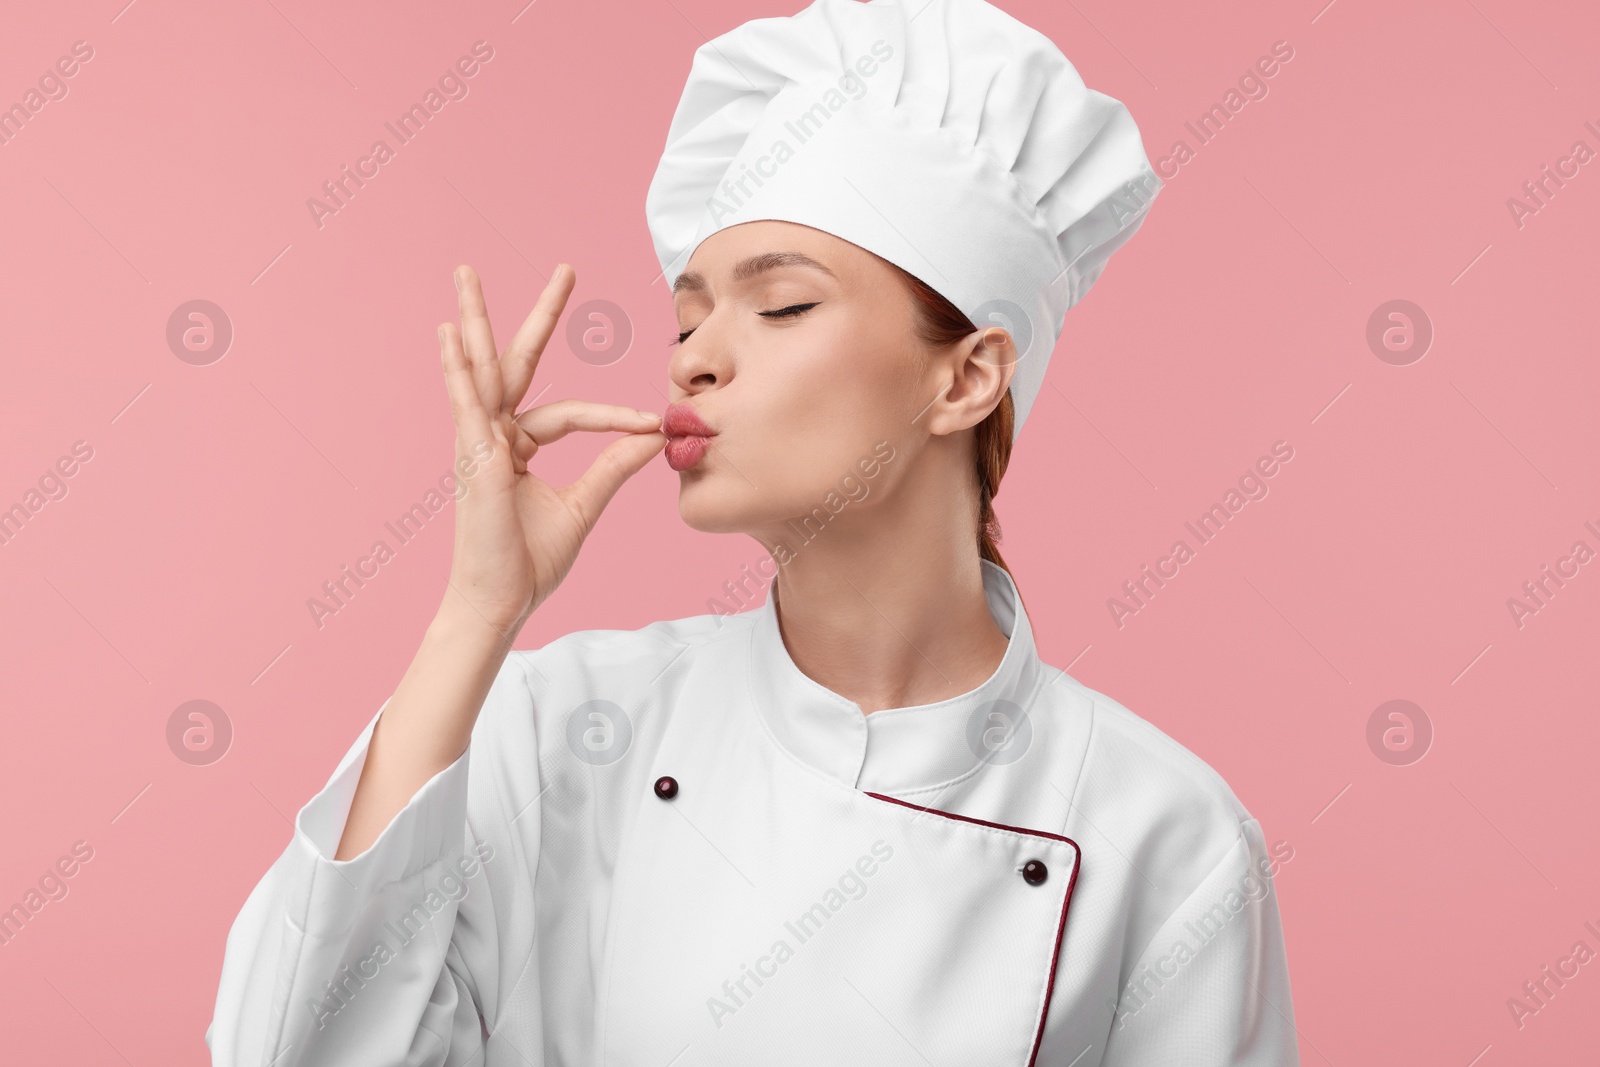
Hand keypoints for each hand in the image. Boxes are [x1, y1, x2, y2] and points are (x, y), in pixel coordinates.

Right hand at [437, 263, 664, 635]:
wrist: (501, 602)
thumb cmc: (530, 562)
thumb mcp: (583, 506)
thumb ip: (613, 466)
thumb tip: (653, 436)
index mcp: (517, 448)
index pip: (568, 413)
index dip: (612, 416)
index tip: (651, 422)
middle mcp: (493, 437)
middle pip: (514, 364)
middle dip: (536, 316)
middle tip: (561, 269)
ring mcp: (477, 444)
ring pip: (481, 369)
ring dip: (474, 320)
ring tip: (466, 274)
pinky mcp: (471, 458)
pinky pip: (466, 404)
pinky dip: (456, 368)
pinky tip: (448, 335)